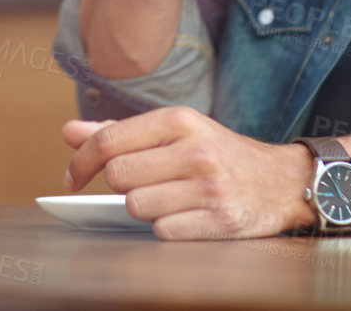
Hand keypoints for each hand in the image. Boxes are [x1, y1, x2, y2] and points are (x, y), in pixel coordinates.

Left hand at [61, 108, 313, 239]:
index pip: (109, 140)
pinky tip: (185, 216)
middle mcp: (195, 150)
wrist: (282, 181)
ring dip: (143, 208)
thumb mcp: (176, 131)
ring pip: (137, 206)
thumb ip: (121, 132)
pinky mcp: (219, 220)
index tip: (73, 178)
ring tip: (168, 198)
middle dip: (121, 185)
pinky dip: (166, 227)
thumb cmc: (218, 153)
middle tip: (141, 183)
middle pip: (118, 176)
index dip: (82, 162)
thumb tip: (69, 132)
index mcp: (179, 120)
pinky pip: (163, 231)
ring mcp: (208, 187)